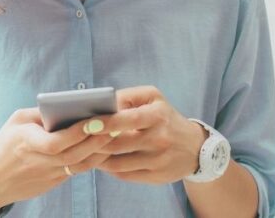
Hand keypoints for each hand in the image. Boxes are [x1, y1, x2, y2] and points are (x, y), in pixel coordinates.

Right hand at [0, 107, 117, 211]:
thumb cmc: (3, 145)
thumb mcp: (15, 121)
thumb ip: (40, 114)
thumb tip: (67, 107)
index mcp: (25, 142)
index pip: (55, 142)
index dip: (77, 133)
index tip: (94, 119)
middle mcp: (37, 161)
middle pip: (73, 154)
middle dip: (96, 140)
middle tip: (114, 125)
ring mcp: (46, 175)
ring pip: (79, 166)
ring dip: (99, 151)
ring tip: (114, 135)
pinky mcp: (52, 183)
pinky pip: (76, 172)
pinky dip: (91, 160)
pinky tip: (103, 148)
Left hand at [93, 86, 207, 184]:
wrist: (195, 147)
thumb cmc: (165, 117)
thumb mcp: (153, 98)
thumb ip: (127, 97)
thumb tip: (101, 105)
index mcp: (158, 116)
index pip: (128, 119)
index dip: (105, 122)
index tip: (87, 123)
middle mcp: (159, 139)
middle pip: (118, 144)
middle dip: (95, 142)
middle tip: (80, 138)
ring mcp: (158, 161)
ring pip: (118, 163)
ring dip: (98, 157)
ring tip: (87, 149)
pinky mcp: (156, 177)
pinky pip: (124, 175)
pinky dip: (109, 169)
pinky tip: (102, 161)